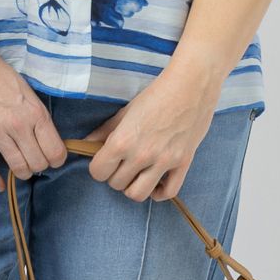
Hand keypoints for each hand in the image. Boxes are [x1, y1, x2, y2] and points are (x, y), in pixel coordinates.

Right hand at [0, 53, 67, 190]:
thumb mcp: (28, 91)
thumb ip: (37, 116)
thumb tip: (46, 138)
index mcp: (34, 112)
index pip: (55, 151)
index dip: (56, 158)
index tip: (52, 157)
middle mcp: (16, 125)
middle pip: (38, 163)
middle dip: (40, 165)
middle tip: (36, 160)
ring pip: (17, 168)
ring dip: (23, 172)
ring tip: (22, 167)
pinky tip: (0, 185)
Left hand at [78, 63, 224, 202]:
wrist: (192, 85)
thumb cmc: (157, 94)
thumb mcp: (126, 110)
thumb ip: (106, 130)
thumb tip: (87, 143)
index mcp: (123, 140)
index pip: (98, 172)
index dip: (99, 167)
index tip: (105, 160)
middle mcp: (141, 155)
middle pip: (116, 184)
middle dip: (116, 175)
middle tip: (122, 163)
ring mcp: (163, 161)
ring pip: (138, 194)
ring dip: (133, 187)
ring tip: (137, 175)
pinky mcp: (183, 163)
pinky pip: (168, 193)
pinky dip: (158, 193)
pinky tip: (155, 182)